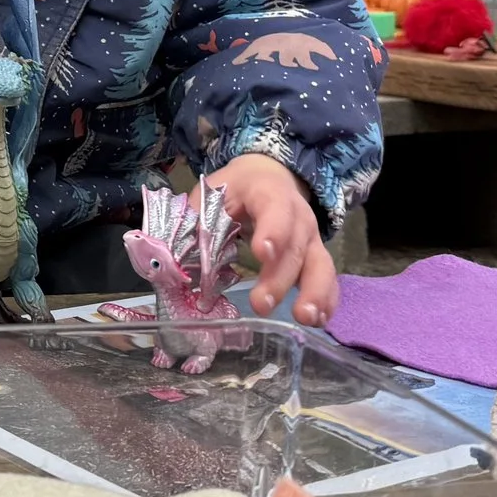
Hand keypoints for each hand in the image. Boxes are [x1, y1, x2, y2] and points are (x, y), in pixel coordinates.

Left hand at [205, 154, 336, 327]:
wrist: (267, 175)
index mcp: (268, 192)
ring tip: (304, 318)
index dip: (272, 230)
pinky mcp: (316, 256)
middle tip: (262, 304)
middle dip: (279, 278)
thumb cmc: (234, 188)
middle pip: (295, 246)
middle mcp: (298, 215)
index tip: (262, 252)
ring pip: (320, 264)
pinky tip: (318, 321)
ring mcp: (311, 237)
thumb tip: (169, 260)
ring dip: (314, 292)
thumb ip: (194, 221)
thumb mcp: (210, 193)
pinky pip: (328, 278)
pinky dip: (326, 300)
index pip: (275, 208)